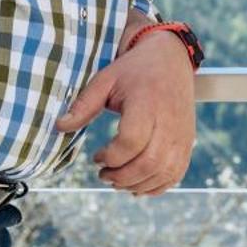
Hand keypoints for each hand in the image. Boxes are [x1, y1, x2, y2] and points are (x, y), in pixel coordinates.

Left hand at [56, 29, 195, 195]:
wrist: (171, 59)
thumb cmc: (135, 70)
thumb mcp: (105, 80)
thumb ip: (83, 105)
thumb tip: (59, 127)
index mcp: (146, 103)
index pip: (132, 140)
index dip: (111, 156)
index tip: (97, 156)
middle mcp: (168, 121)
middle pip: (148, 162)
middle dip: (121, 177)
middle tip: (104, 175)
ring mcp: (181, 134)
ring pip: (163, 172)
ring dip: (137, 185)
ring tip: (117, 180)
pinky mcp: (187, 142)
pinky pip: (175, 174)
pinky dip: (156, 186)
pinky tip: (138, 185)